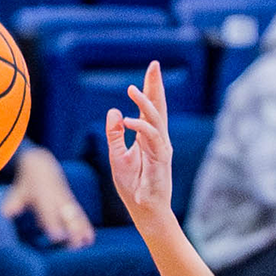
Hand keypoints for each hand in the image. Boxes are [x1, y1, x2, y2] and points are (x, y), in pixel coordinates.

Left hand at [4, 147, 94, 248]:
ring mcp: (66, 201)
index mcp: (44, 197)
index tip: (57, 237)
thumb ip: (13, 204)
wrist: (41, 166)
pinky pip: (81, 215)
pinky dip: (86, 226)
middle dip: (72, 230)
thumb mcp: (17, 191)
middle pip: (66, 216)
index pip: (49, 213)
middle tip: (75, 246)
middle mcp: (58, 199)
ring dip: (82, 230)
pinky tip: (90, 239)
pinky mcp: (72, 204)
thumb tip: (5, 214)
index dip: (53, 224)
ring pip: (76, 217)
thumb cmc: (26, 184)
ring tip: (86, 244)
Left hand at [105, 62, 175, 225]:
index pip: (150, 108)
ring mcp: (161, 148)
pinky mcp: (160, 159)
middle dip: (156, 86)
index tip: (151, 69)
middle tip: (154, 66)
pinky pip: (151, 138)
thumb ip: (115, 135)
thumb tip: (114, 111)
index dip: (150, 88)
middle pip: (158, 107)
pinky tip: (128, 120)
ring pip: (156, 119)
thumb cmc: (133, 186)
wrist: (145, 210)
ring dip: (145, 103)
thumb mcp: (117, 156)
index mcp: (148, 137)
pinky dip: (140, 127)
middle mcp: (157, 139)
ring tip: (132, 89)